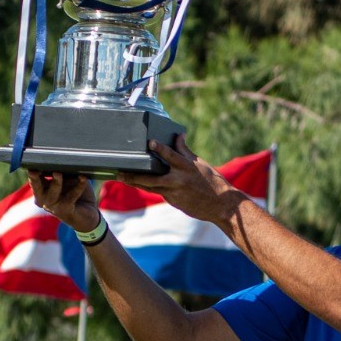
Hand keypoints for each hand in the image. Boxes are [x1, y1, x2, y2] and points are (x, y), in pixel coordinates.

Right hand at [26, 170, 99, 231]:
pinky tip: (83, 178)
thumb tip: (64, 157)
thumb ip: (64, 171)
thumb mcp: (69, 180)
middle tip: (34, 170)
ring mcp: (54, 207)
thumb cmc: (76, 193)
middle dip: (34, 180)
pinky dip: (78, 187)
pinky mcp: (66, 211)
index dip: (33, 173)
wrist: (89, 215)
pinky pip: (71, 197)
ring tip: (58, 173)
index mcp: (43, 191)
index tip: (31, 163)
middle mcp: (45, 200)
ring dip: (55, 183)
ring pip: (52, 195)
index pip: (35, 180)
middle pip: (37, 189)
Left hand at [117, 134, 244, 225]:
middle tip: (120, 172)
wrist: (220, 205)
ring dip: (135, 182)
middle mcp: (178, 180)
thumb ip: (185, 151)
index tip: (150, 143)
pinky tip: (137, 183)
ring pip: (150, 187)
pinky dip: (149, 187)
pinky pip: (159, 192)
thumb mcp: (199, 163)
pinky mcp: (173, 201)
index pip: (171, 155)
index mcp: (186, 167)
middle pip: (151, 178)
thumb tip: (178, 135)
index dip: (160, 148)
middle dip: (134, 175)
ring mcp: (174, 193)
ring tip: (122, 178)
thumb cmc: (211, 181)